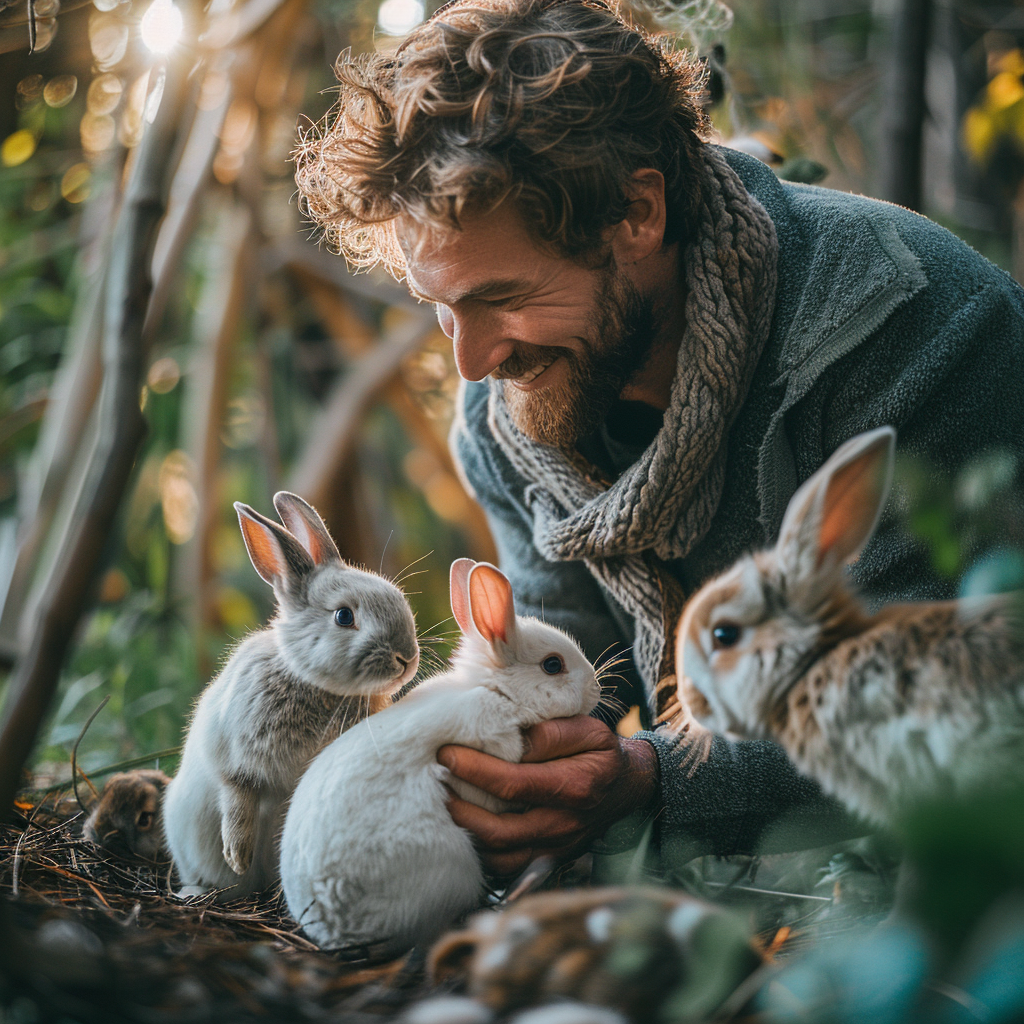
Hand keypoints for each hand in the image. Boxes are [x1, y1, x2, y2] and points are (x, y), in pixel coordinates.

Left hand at [437, 715, 659, 877]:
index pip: (515, 784)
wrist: (627, 787)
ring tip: (442, 806)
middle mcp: (564, 825)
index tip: (447, 754)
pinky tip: (463, 829)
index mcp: (575, 787)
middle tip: (435, 782)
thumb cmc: (602, 753)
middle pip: (501, 830)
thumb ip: (554, 732)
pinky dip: (480, 853)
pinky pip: (507, 868)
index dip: (476, 771)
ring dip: (466, 834)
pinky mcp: (548, 861)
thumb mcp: (590, 729)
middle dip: (461, 808)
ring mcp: (556, 849)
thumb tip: (517, 741)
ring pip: (500, 856)